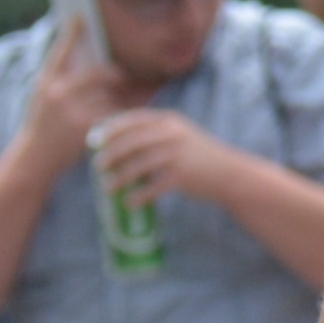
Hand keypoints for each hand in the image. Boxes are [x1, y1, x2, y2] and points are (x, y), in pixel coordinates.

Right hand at [15, 17, 132, 171]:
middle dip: (115, 76)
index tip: (82, 17)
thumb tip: (87, 66)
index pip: (61, 51)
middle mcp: (57, 92)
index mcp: (47, 82)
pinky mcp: (84, 126)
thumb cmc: (40, 129)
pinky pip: (112, 114)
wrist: (33, 161)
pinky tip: (125, 119)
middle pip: (98, 73)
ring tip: (120, 103)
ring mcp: (71, 109)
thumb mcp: (42, 100)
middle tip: (122, 78)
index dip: (72, 33)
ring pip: (108, 95)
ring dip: (118, 99)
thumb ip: (60, 83)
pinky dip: (120, 116)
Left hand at [93, 105, 237, 207]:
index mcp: (168, 120)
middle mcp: (171, 133)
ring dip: (119, 178)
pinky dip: (138, 196)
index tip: (95, 141)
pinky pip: (152, 187)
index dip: (111, 129)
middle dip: (110, 154)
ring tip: (108, 189)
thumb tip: (119, 142)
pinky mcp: (181, 175)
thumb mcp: (180, 134)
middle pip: (131, 142)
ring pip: (138, 165)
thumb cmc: (199, 155)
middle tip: (97, 167)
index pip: (133, 120)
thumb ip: (156, 133)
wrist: (228, 172)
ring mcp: (176, 154)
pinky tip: (130, 203)